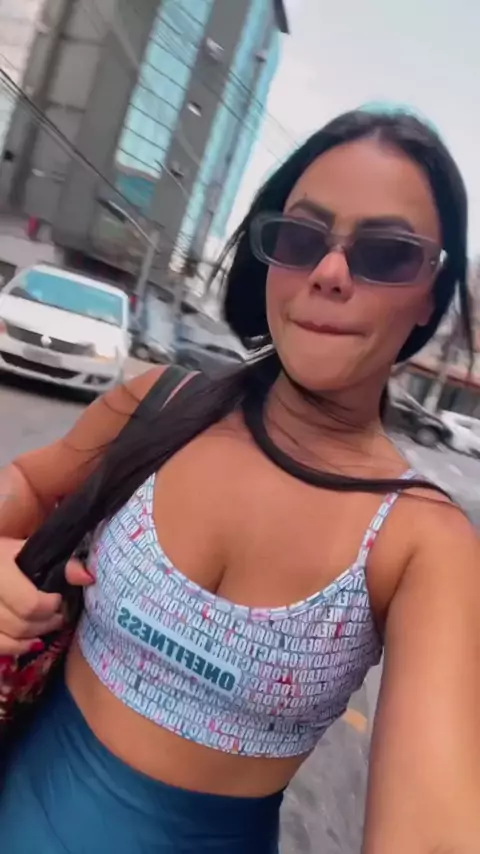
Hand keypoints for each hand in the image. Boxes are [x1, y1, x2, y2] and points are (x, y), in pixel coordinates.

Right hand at [0, 537, 92, 655]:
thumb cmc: (4, 551)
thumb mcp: (28, 547)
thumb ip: (61, 561)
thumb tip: (86, 578)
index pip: (28, 603)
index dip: (49, 606)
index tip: (57, 598)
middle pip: (19, 624)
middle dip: (45, 622)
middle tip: (59, 615)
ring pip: (5, 639)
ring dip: (32, 636)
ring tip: (48, 625)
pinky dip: (14, 647)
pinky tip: (30, 641)